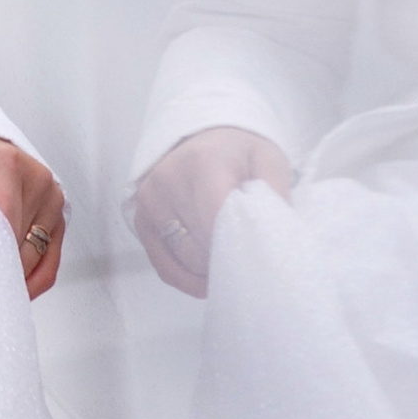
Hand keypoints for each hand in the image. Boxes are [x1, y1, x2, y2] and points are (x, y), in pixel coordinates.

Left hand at [0, 130, 67, 299]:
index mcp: (5, 164)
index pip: (3, 223)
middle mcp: (36, 181)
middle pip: (18, 245)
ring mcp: (51, 200)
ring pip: (34, 260)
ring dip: (6, 271)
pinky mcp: (55, 217)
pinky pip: (49, 263)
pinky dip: (27, 278)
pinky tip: (4, 282)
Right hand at [130, 127, 292, 297]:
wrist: (207, 138)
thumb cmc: (240, 153)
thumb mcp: (269, 162)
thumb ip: (276, 195)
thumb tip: (276, 238)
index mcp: (203, 162)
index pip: (216, 221)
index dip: (238, 248)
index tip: (258, 257)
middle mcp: (167, 179)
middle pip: (200, 245)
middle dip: (228, 259)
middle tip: (250, 259)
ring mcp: (150, 200)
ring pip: (184, 259)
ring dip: (209, 270)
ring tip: (231, 262)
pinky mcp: (141, 218)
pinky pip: (163, 266)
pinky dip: (187, 279)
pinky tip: (207, 280)